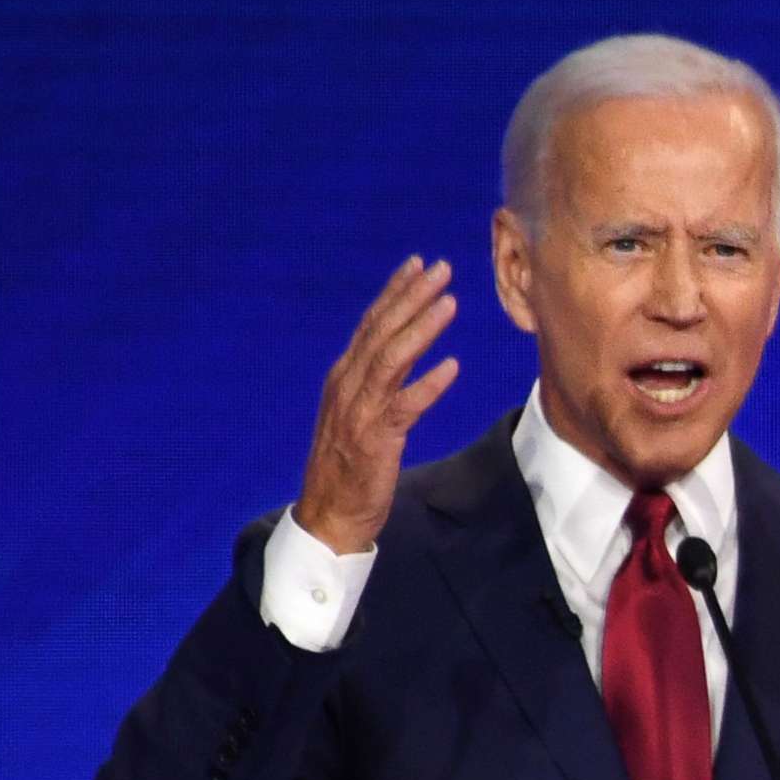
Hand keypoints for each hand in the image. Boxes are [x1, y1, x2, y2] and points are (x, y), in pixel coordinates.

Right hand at [292, 255, 460, 554]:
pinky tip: (451, 367)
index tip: (418, 263)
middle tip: (441, 268)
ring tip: (450, 303)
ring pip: (391, 360)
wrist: (328, 515)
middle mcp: (348, 387)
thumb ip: (376, 379)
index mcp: (343, 377)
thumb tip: (402, 347)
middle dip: (411, 297)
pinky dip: (427, 385)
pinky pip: (404, 407)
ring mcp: (359, 413)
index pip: (371, 324)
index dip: (395, 292)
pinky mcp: (375, 441)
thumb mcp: (357, 411)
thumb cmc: (348, 465)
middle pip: (382, 332)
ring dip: (421, 329)